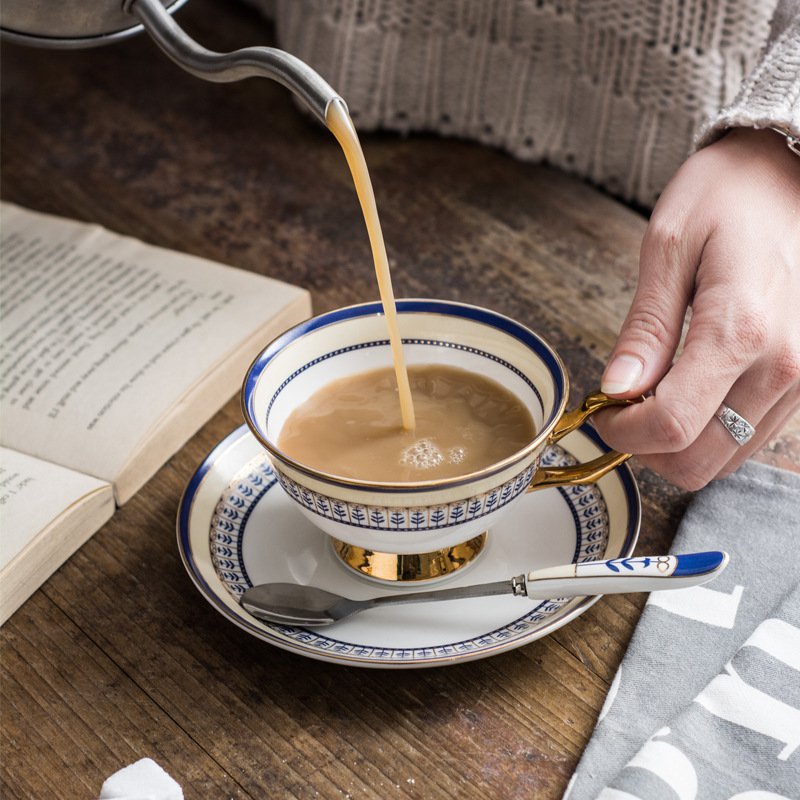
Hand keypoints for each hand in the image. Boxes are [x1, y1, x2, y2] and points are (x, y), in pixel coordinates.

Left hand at [593, 127, 799, 490]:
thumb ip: (646, 328)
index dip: (623, 433)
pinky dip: (712, 430)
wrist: (789, 171)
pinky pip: (751, 436)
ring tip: (654, 397)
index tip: (600, 413)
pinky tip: (691, 393)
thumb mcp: (668, 247)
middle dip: (648, 447)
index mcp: (741, 329)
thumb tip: (616, 390)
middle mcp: (785, 365)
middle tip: (622, 411)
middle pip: (700, 459)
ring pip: (726, 457)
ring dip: (679, 443)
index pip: (672, 425)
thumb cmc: (727, 195)